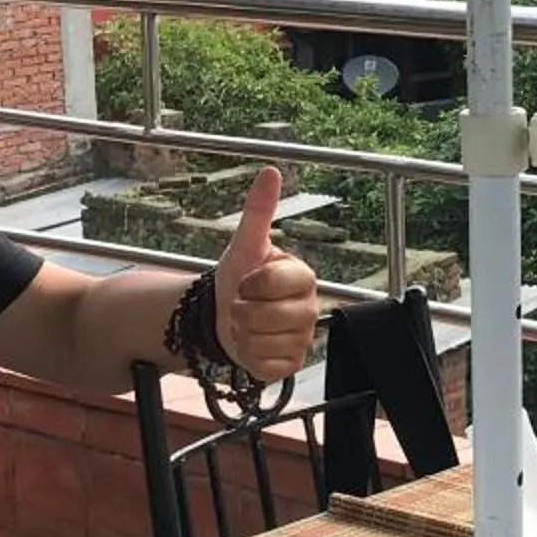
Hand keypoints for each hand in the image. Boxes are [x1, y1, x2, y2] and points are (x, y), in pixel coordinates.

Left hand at [213, 167, 320, 380]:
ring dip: (242, 335)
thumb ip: (259, 211)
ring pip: (264, 342)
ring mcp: (302, 339)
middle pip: (268, 317)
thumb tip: (271, 171)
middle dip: (242, 312)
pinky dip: (249, 357)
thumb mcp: (245, 245)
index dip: (250, 285)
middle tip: (242, 305)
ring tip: (245, 324)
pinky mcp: (292, 365)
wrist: (225, 316)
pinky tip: (251, 344)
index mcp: (303, 277)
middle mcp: (310, 308)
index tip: (244, 281)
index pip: (275, 283)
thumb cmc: (240, 278)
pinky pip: (266, 365)